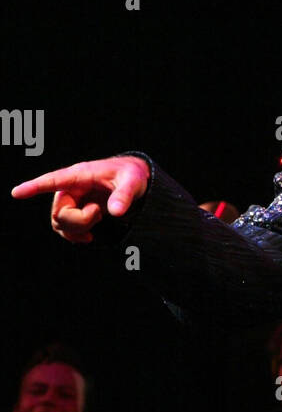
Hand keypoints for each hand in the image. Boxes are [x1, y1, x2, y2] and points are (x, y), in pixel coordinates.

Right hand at [10, 156, 150, 242]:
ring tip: (98, 220)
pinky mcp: (74, 211)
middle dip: (79, 221)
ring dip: (78, 229)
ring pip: (59, 223)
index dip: (35, 187)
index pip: (53, 181)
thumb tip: (115, 212)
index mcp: (80, 175)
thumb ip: (125, 195)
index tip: (17, 193)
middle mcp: (70, 188)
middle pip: (59, 212)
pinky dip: (75, 236)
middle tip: (99, 215)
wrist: (132, 179)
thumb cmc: (131, 175)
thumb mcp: (133, 181)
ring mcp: (70, 200)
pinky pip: (63, 229)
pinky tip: (90, 236)